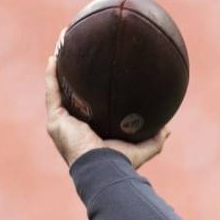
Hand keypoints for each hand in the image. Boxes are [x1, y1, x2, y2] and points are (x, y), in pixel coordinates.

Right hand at [44, 49, 167, 168]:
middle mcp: (72, 128)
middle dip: (71, 80)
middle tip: (77, 60)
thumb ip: (155, 139)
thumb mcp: (142, 149)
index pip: (87, 111)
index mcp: (89, 134)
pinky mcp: (56, 120)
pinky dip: (52, 76)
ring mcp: (62, 124)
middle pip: (70, 98)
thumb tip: (168, 128)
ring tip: (61, 50)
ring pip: (57, 92)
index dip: (88, 97)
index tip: (96, 80)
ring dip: (58, 72)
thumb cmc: (121, 163)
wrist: (104, 168)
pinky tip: (54, 59)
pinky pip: (52, 93)